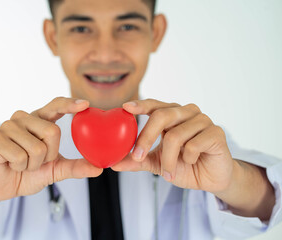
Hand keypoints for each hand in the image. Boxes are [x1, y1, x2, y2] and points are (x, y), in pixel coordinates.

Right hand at [0, 97, 102, 202]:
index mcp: (40, 120)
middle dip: (48, 156)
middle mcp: (24, 118)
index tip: (85, 104)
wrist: (3, 186)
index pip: (56, 105)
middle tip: (35, 161)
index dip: (69, 104)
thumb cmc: (29, 173)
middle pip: (53, 132)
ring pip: (37, 147)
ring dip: (33, 164)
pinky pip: (19, 156)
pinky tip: (11, 164)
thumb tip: (98, 168)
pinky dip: (20, 167)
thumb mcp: (56, 170)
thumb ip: (75, 167)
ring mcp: (8, 126)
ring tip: (22, 163)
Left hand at [112, 98, 233, 193]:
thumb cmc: (184, 165)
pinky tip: (192, 162)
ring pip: (175, 135)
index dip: (140, 105)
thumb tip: (113, 163)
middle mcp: (187, 113)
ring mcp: (202, 120)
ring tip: (168, 173)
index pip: (154, 105)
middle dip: (146, 137)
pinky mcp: (216, 132)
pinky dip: (187, 158)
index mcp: (172, 115)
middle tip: (137, 157)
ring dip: (168, 159)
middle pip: (162, 116)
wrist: (211, 179)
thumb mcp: (157, 163)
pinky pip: (194, 144)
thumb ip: (137, 161)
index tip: (125, 108)